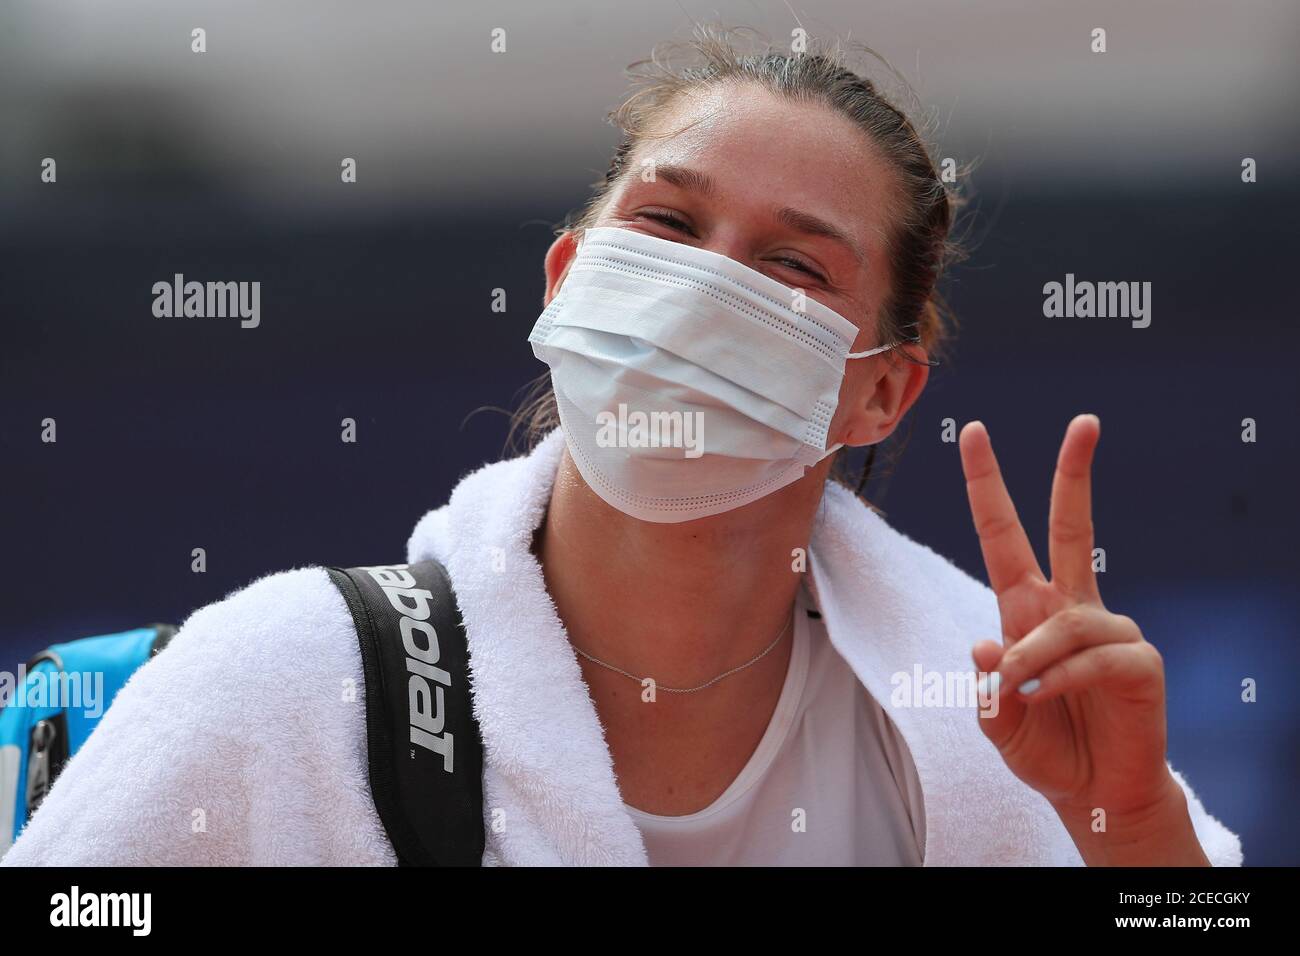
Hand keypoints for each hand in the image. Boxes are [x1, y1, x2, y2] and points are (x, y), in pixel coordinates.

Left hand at [959, 414, 1207, 865]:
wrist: (1095, 794)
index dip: (986, 485)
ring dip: (1031, 659)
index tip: (972, 432)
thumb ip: (984, 690)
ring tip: (1021, 693)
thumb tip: (984, 648)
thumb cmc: (1046, 747)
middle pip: (1072, 527)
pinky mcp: (1138, 661)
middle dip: (1075, 473)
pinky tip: (1048, 698)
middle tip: (1085, 421)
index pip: (1003, 534)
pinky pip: (1092, 657)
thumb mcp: (997, 720)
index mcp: (1026, 608)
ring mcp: (1109, 629)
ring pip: (1062, 622)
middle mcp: (1070, 607)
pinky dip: (1061, 680)